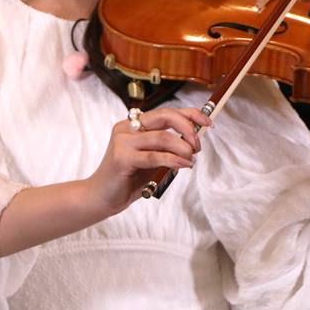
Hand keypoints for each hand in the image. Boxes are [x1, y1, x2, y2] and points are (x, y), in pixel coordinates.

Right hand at [87, 107, 211, 213]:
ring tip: (190, 159)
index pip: (167, 112)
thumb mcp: (152, 160)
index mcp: (134, 124)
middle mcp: (127, 127)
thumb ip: (167, 148)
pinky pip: (154, 156)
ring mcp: (122, 141)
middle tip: (198, 146)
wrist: (101, 198)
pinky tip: (183, 165)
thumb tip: (193, 142)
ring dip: (183, 148)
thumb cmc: (127, 179)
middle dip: (188, 128)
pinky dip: (173, 159)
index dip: (190, 114)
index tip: (208, 123)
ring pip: (163, 137)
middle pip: (165, 116)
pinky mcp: (121, 157)